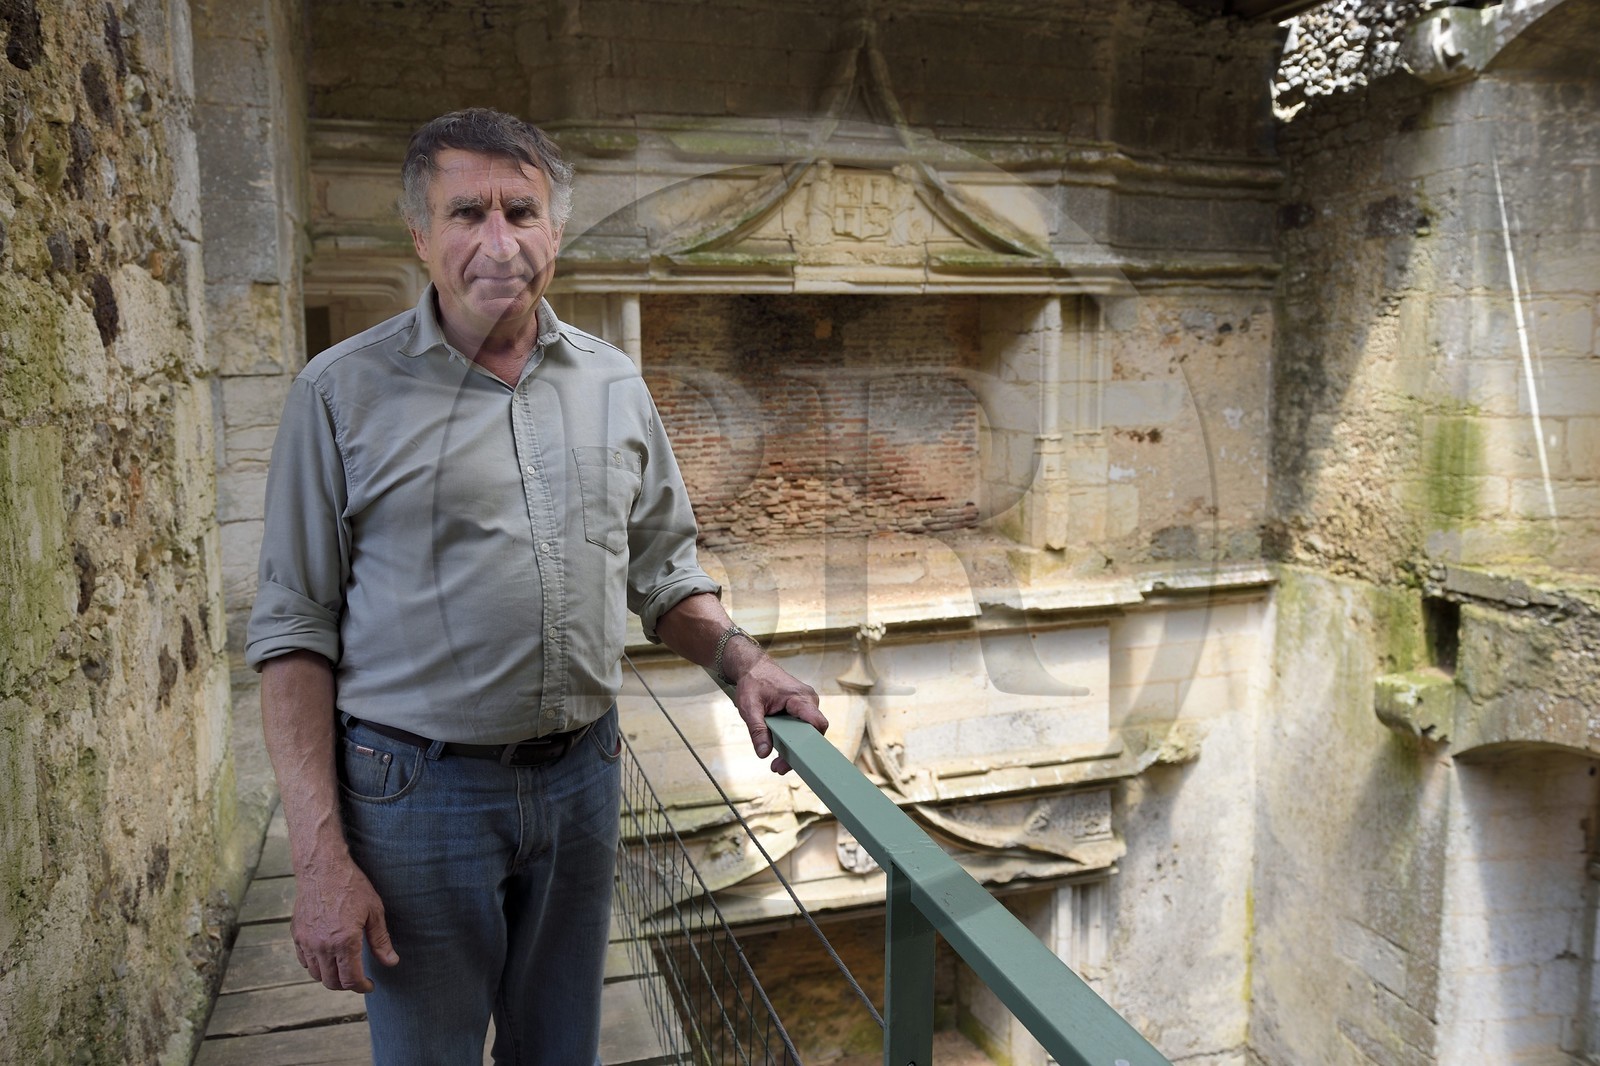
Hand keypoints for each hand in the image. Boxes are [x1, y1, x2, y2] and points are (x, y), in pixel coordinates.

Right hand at [291, 856, 398, 992]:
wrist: (322, 868)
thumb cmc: (352, 886)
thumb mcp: (374, 911)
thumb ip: (381, 940)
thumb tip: (391, 962)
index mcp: (344, 941)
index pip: (350, 980)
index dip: (362, 987)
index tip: (370, 985)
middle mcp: (322, 946)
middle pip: (331, 982)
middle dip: (347, 985)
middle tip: (358, 978)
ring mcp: (306, 941)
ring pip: (316, 974)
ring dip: (330, 977)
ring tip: (344, 967)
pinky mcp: (296, 935)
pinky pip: (304, 960)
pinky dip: (315, 965)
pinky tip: (327, 957)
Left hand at [733, 656, 827, 774]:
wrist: (753, 666)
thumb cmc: (752, 682)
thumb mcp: (749, 707)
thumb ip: (757, 730)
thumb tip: (763, 753)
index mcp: (800, 698)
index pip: (817, 723)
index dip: (811, 743)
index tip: (798, 759)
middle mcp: (809, 700)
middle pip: (812, 733)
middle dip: (797, 753)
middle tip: (777, 768)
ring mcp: (807, 704)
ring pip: (807, 732)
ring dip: (794, 748)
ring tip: (777, 764)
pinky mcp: (801, 708)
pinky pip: (802, 727)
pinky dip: (792, 739)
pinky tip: (780, 750)